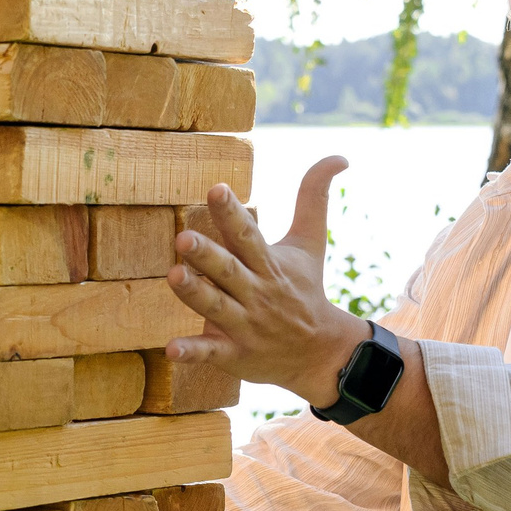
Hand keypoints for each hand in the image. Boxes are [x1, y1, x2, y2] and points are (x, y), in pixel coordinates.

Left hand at [165, 157, 370, 404]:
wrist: (321, 353)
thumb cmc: (306, 290)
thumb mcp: (311, 243)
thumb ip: (313, 197)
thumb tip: (340, 156)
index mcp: (268, 263)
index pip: (248, 234)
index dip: (231, 212)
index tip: (216, 189)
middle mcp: (255, 292)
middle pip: (228, 270)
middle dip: (207, 254)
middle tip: (182, 237)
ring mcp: (244, 325)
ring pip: (215, 307)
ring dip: (194, 293)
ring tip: (173, 276)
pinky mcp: (233, 354)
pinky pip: (210, 354)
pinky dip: (191, 353)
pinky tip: (170, 350)